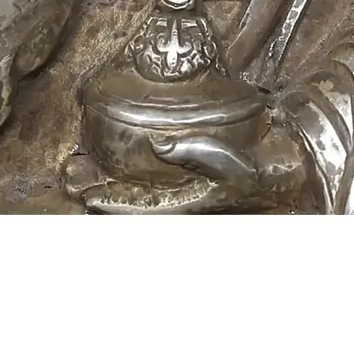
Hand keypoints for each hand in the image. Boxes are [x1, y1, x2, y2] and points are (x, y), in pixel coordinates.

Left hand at [68, 119, 309, 213]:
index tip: (90, 197)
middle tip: (72, 177)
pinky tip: (108, 168)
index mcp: (189, 204)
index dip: (115, 204)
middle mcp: (180, 201)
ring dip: (108, 185)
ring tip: (78, 171)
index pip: (145, 209)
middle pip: (133, 203)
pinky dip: (125, 180)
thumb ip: (196, 152)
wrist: (281, 170)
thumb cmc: (256, 168)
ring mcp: (180, 193)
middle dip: (102, 193)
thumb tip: (158, 145)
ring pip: (135, 194)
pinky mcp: (183, 183)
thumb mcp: (230, 161)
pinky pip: (147, 186)